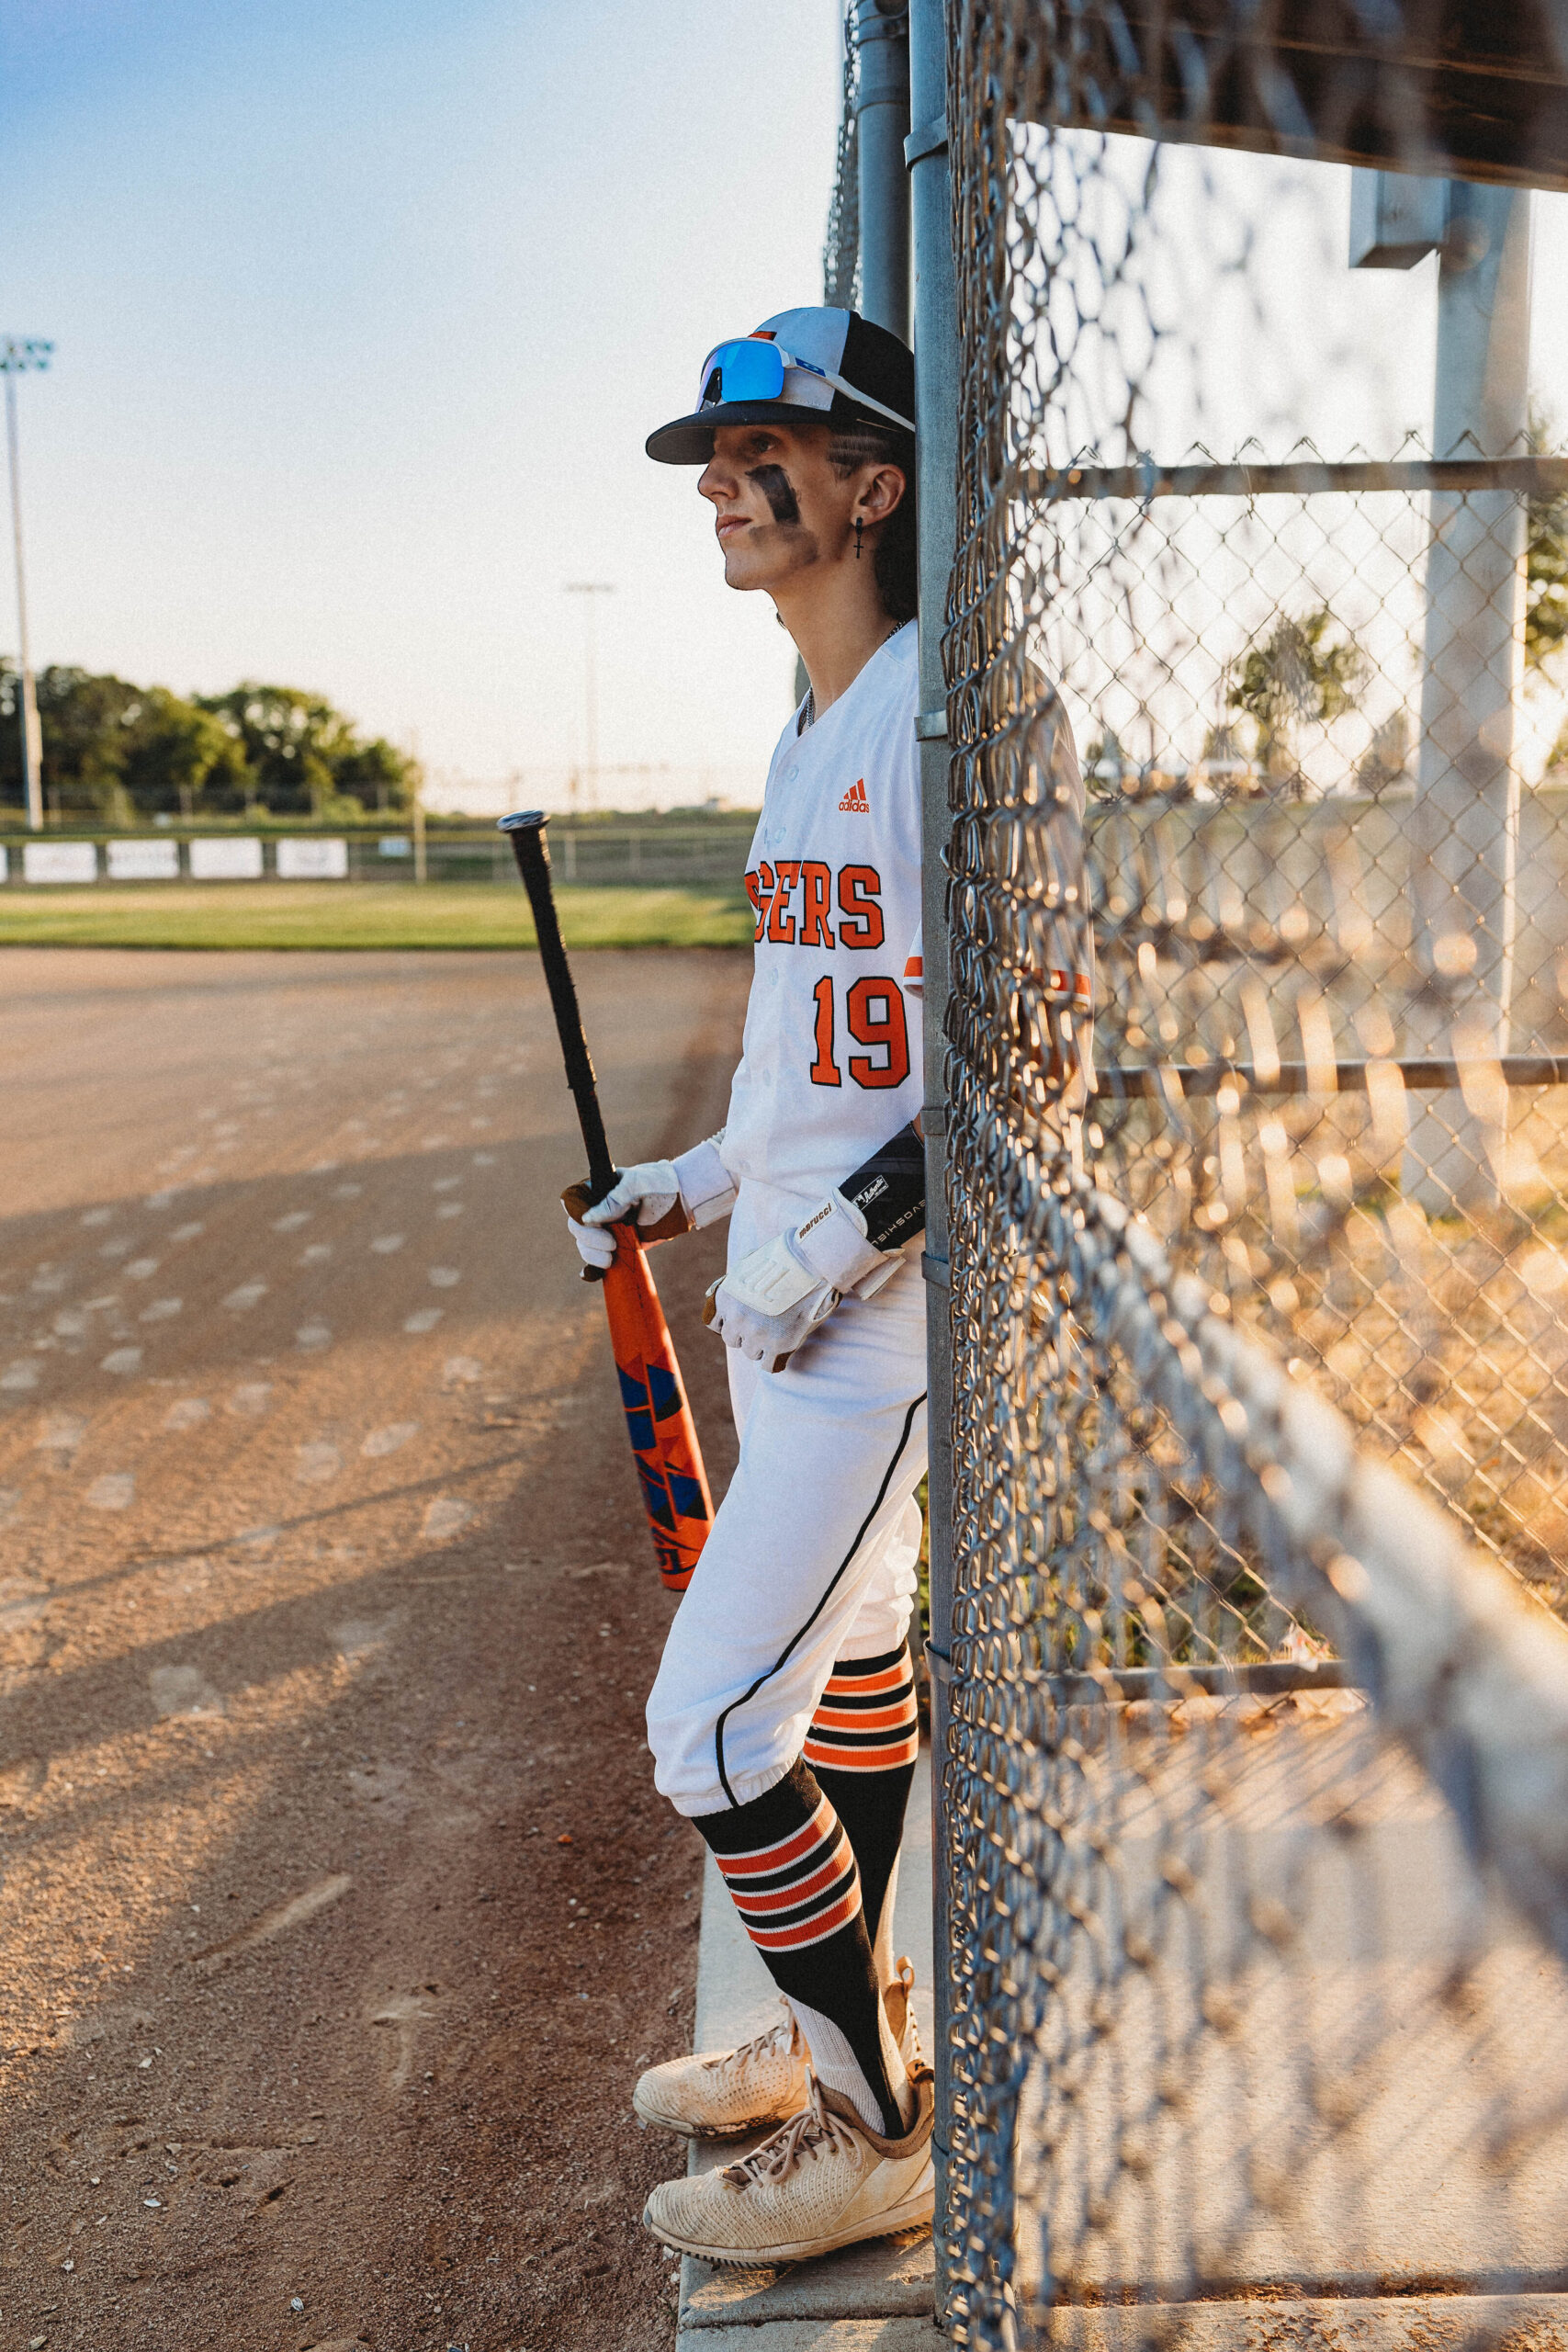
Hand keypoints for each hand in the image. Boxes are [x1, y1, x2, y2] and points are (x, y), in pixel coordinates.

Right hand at [560, 1160, 689, 1271]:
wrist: (682, 1201)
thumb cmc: (660, 1185)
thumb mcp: (637, 1185)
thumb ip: (614, 1200)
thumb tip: (588, 1218)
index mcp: (597, 1189)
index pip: (574, 1201)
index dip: (577, 1214)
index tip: (592, 1224)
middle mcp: (597, 1209)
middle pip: (577, 1227)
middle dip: (589, 1239)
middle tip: (611, 1244)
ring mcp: (606, 1228)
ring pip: (585, 1245)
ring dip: (592, 1255)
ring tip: (611, 1259)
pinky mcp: (616, 1245)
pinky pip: (597, 1258)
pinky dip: (591, 1267)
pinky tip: (591, 1274)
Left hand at [702, 1195, 891, 1369]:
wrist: (812, 1261)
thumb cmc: (786, 1257)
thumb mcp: (750, 1265)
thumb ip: (739, 1286)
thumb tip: (739, 1298)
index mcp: (726, 1297)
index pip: (715, 1324)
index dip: (730, 1322)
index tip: (743, 1320)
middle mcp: (737, 1317)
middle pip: (732, 1340)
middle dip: (746, 1335)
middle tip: (765, 1326)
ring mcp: (756, 1333)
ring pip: (751, 1353)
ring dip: (763, 1346)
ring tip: (780, 1331)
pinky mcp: (778, 1345)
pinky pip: (769, 1365)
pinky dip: (776, 1359)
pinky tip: (785, 1349)